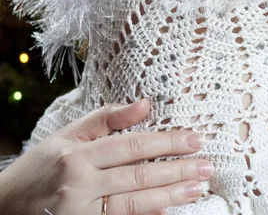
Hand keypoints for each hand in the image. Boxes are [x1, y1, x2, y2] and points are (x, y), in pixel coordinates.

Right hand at [0, 100, 213, 214]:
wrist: (7, 205)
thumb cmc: (42, 165)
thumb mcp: (68, 134)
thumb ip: (106, 118)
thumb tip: (145, 104)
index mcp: (78, 154)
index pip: (132, 145)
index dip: (166, 142)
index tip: (194, 139)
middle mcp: (79, 184)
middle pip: (138, 175)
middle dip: (177, 170)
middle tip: (206, 166)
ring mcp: (80, 213)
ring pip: (135, 204)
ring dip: (170, 195)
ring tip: (197, 188)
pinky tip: (169, 210)